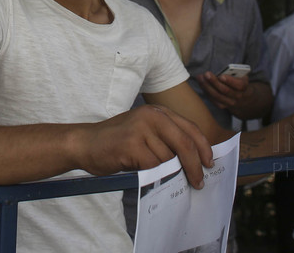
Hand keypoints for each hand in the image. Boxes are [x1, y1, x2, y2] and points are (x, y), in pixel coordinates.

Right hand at [75, 105, 213, 188]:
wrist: (85, 143)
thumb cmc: (116, 142)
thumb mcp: (144, 131)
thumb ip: (166, 139)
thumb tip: (194, 160)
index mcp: (157, 111)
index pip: (191, 129)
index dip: (204, 148)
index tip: (209, 164)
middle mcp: (151, 116)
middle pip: (185, 144)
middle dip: (195, 166)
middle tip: (198, 182)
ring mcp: (141, 129)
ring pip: (168, 159)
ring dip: (168, 173)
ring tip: (158, 176)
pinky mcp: (131, 144)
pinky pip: (153, 166)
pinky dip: (153, 175)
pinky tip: (143, 173)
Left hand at [194, 72, 248, 110]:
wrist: (240, 95)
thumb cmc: (237, 80)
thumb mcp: (239, 74)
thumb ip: (232, 72)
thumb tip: (219, 71)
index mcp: (243, 86)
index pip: (239, 85)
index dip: (230, 81)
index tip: (221, 76)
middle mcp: (238, 96)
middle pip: (225, 90)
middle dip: (214, 82)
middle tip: (206, 74)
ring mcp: (230, 102)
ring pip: (217, 95)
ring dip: (207, 86)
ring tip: (200, 78)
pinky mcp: (222, 105)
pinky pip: (213, 99)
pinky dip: (206, 91)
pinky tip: (201, 84)